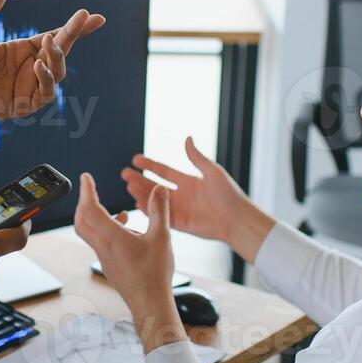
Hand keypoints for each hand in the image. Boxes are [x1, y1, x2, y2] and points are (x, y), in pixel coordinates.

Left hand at [0, 0, 106, 126]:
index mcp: (20, 50)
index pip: (54, 37)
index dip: (75, 28)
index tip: (93, 16)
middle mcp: (28, 68)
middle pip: (61, 52)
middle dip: (74, 36)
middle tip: (82, 19)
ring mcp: (26, 87)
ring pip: (57, 73)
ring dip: (58, 57)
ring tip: (50, 44)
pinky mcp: (20, 105)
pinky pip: (44, 94)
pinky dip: (47, 79)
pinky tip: (38, 65)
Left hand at [73, 173, 186, 352]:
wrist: (149, 304)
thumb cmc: (155, 273)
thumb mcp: (162, 236)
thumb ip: (160, 210)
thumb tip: (159, 189)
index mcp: (112, 236)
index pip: (90, 208)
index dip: (86, 190)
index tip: (85, 178)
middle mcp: (103, 246)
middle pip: (82, 220)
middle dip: (85, 203)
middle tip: (92, 191)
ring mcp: (104, 258)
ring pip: (91, 233)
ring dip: (99, 218)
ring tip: (124, 213)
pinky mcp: (110, 267)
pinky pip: (102, 244)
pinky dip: (109, 232)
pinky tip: (131, 235)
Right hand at [121, 137, 274, 262]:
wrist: (237, 220)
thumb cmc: (229, 194)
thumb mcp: (212, 171)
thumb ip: (196, 158)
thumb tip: (187, 138)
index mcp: (189, 181)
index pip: (164, 171)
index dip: (150, 165)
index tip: (135, 160)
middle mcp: (182, 195)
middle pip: (155, 185)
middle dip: (140, 179)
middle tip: (124, 174)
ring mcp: (180, 209)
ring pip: (155, 200)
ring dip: (142, 193)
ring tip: (128, 186)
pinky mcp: (180, 224)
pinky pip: (160, 216)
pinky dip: (149, 210)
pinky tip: (137, 203)